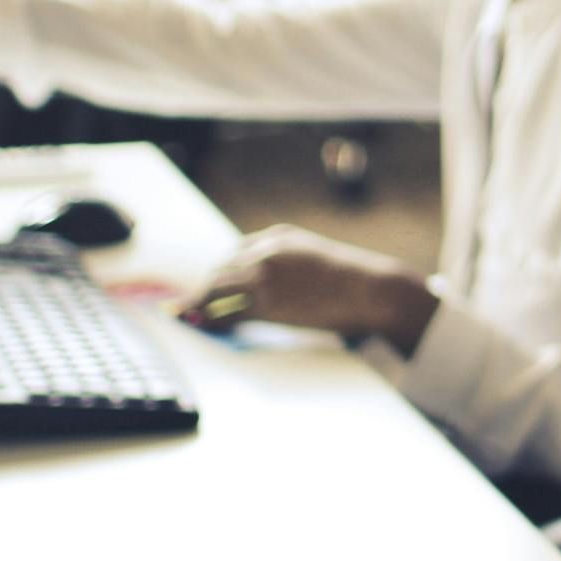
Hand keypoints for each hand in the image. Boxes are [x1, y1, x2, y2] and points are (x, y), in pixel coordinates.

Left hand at [181, 225, 438, 352]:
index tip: (211, 288)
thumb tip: (267, 288)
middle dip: (206, 289)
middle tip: (190, 306)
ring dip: (200, 304)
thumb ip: (288, 265)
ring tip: (188, 316)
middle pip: (221, 269)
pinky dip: (210, 319)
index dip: (222, 273)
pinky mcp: (266, 302)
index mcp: (279, 235)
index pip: (236, 253)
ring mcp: (264, 275)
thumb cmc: (352, 282)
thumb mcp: (315, 259)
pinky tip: (203, 325)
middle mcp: (266, 250)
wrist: (372, 290)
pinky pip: (227, 312)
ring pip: (217, 288)